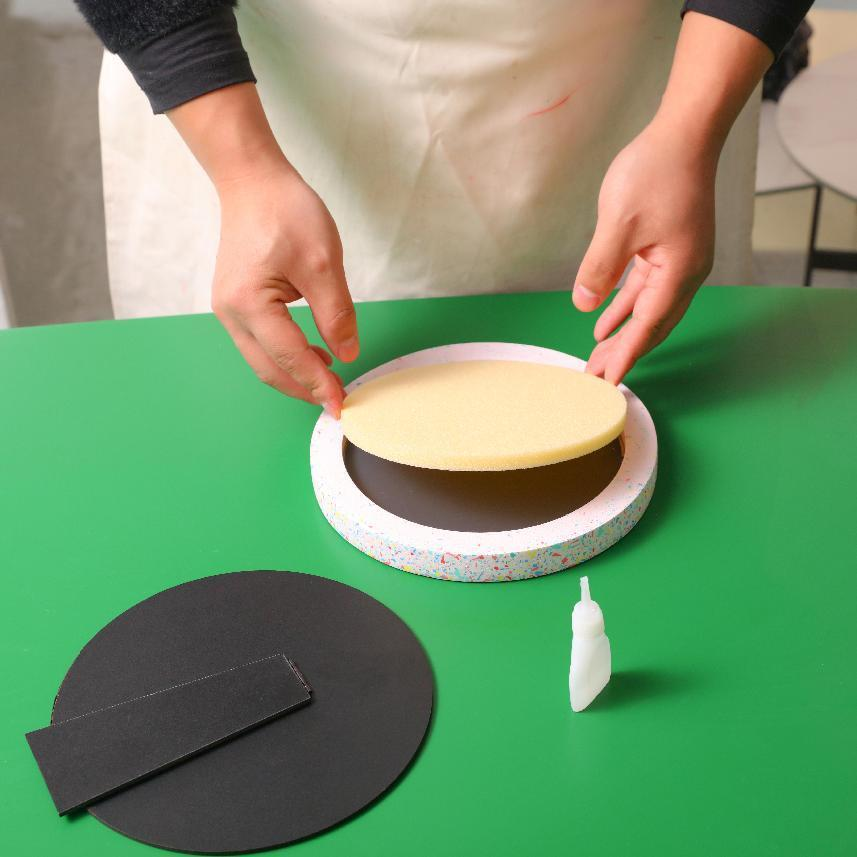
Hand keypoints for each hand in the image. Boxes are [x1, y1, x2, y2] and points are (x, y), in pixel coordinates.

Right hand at [167, 83, 357, 416]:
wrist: (253, 182)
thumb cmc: (285, 211)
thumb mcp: (324, 262)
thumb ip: (336, 313)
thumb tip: (348, 354)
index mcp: (249, 303)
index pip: (289, 357)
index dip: (318, 384)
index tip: (342, 404)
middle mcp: (230, 313)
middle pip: (269, 370)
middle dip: (304, 389)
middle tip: (338, 400)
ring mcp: (227, 310)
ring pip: (262, 361)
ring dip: (295, 375)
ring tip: (331, 378)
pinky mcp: (235, 305)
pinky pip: (260, 344)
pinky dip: (285, 357)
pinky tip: (315, 354)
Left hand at [573, 118, 715, 383]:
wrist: (684, 133)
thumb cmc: (656, 172)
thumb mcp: (618, 224)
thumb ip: (599, 269)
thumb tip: (583, 305)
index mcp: (679, 272)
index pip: (648, 325)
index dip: (626, 354)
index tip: (608, 381)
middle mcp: (686, 272)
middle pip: (652, 325)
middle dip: (624, 352)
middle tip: (596, 377)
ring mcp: (679, 261)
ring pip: (648, 310)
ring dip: (623, 333)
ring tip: (598, 357)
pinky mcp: (669, 249)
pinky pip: (645, 289)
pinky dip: (625, 307)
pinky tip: (605, 321)